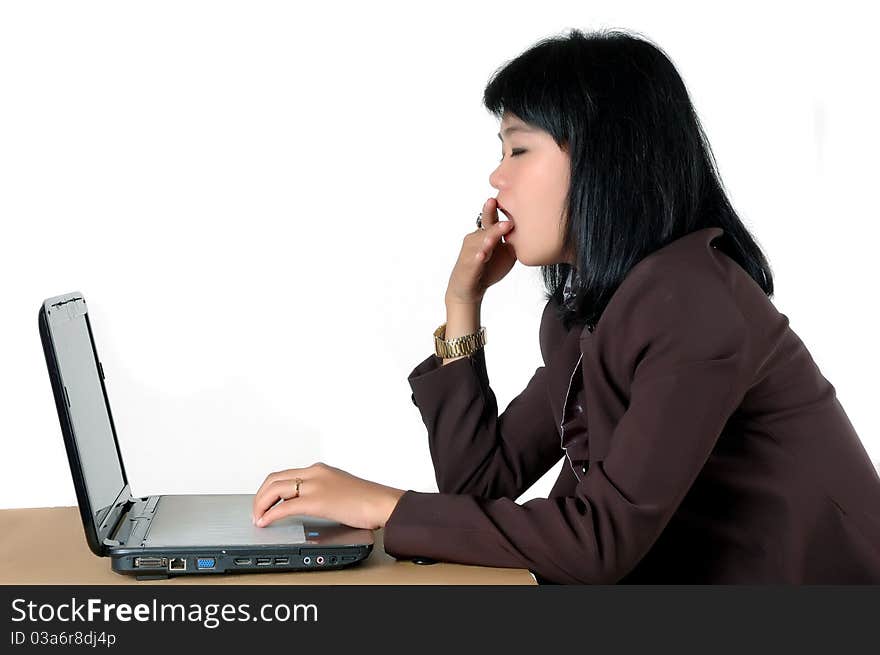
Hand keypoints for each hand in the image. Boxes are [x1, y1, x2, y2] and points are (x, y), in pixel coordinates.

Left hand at [251, 462, 406, 530]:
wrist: (382, 502)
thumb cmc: (368, 499)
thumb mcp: (340, 488)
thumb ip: (324, 490)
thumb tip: (311, 502)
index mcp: (320, 469)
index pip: (285, 474)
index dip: (269, 488)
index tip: (264, 501)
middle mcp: (315, 473)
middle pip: (274, 479)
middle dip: (260, 496)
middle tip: (256, 510)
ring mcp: (315, 485)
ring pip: (275, 489)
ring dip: (261, 504)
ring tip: (258, 517)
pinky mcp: (317, 501)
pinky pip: (285, 507)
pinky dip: (271, 515)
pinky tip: (267, 522)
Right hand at [445, 197, 516, 304]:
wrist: (470, 288)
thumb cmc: (488, 268)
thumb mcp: (507, 253)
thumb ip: (516, 241)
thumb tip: (536, 230)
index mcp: (486, 233)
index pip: (492, 217)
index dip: (496, 207)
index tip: (505, 193)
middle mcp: (476, 238)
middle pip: (485, 225)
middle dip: (489, 213)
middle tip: (493, 202)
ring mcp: (470, 251)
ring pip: (479, 241)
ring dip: (487, 236)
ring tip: (494, 232)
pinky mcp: (467, 266)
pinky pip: (473, 260)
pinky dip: (478, 257)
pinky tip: (483, 255)